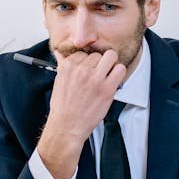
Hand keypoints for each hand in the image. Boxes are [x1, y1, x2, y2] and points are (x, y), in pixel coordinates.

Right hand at [35, 50, 125, 178]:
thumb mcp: (58, 82)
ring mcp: (95, 78)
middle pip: (98, 54)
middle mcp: (82, 70)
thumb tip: (60, 54)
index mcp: (68, 66)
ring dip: (110, 65)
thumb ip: (62, 66)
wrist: (67, 126)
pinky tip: (113, 82)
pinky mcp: (107, 88)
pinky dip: (118, 74)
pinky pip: (120, 69)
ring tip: (107, 76)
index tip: (88, 70)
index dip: (87, 62)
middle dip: (99, 64)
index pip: (83, 52)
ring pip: (111, 57)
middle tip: (98, 75)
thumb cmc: (62, 107)